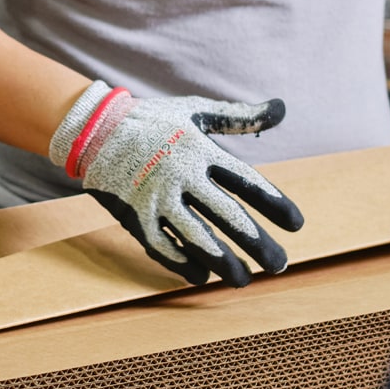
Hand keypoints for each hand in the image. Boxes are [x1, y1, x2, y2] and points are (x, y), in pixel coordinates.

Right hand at [50, 80, 304, 287]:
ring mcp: (155, 198)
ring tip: (244, 280)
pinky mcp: (133, 214)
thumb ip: (239, 116)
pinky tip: (201, 276)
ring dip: (224, 262)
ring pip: (196, 238)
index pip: (246, 181)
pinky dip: (181, 263)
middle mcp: (180, 175)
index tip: (297, 225)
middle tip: (279, 265)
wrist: (92, 129)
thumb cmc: (152, 120)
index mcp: (199, 150)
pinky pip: (161, 245)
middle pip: (227, 216)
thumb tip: (281, 108)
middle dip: (257, 244)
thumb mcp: (195, 111)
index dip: (274, 204)